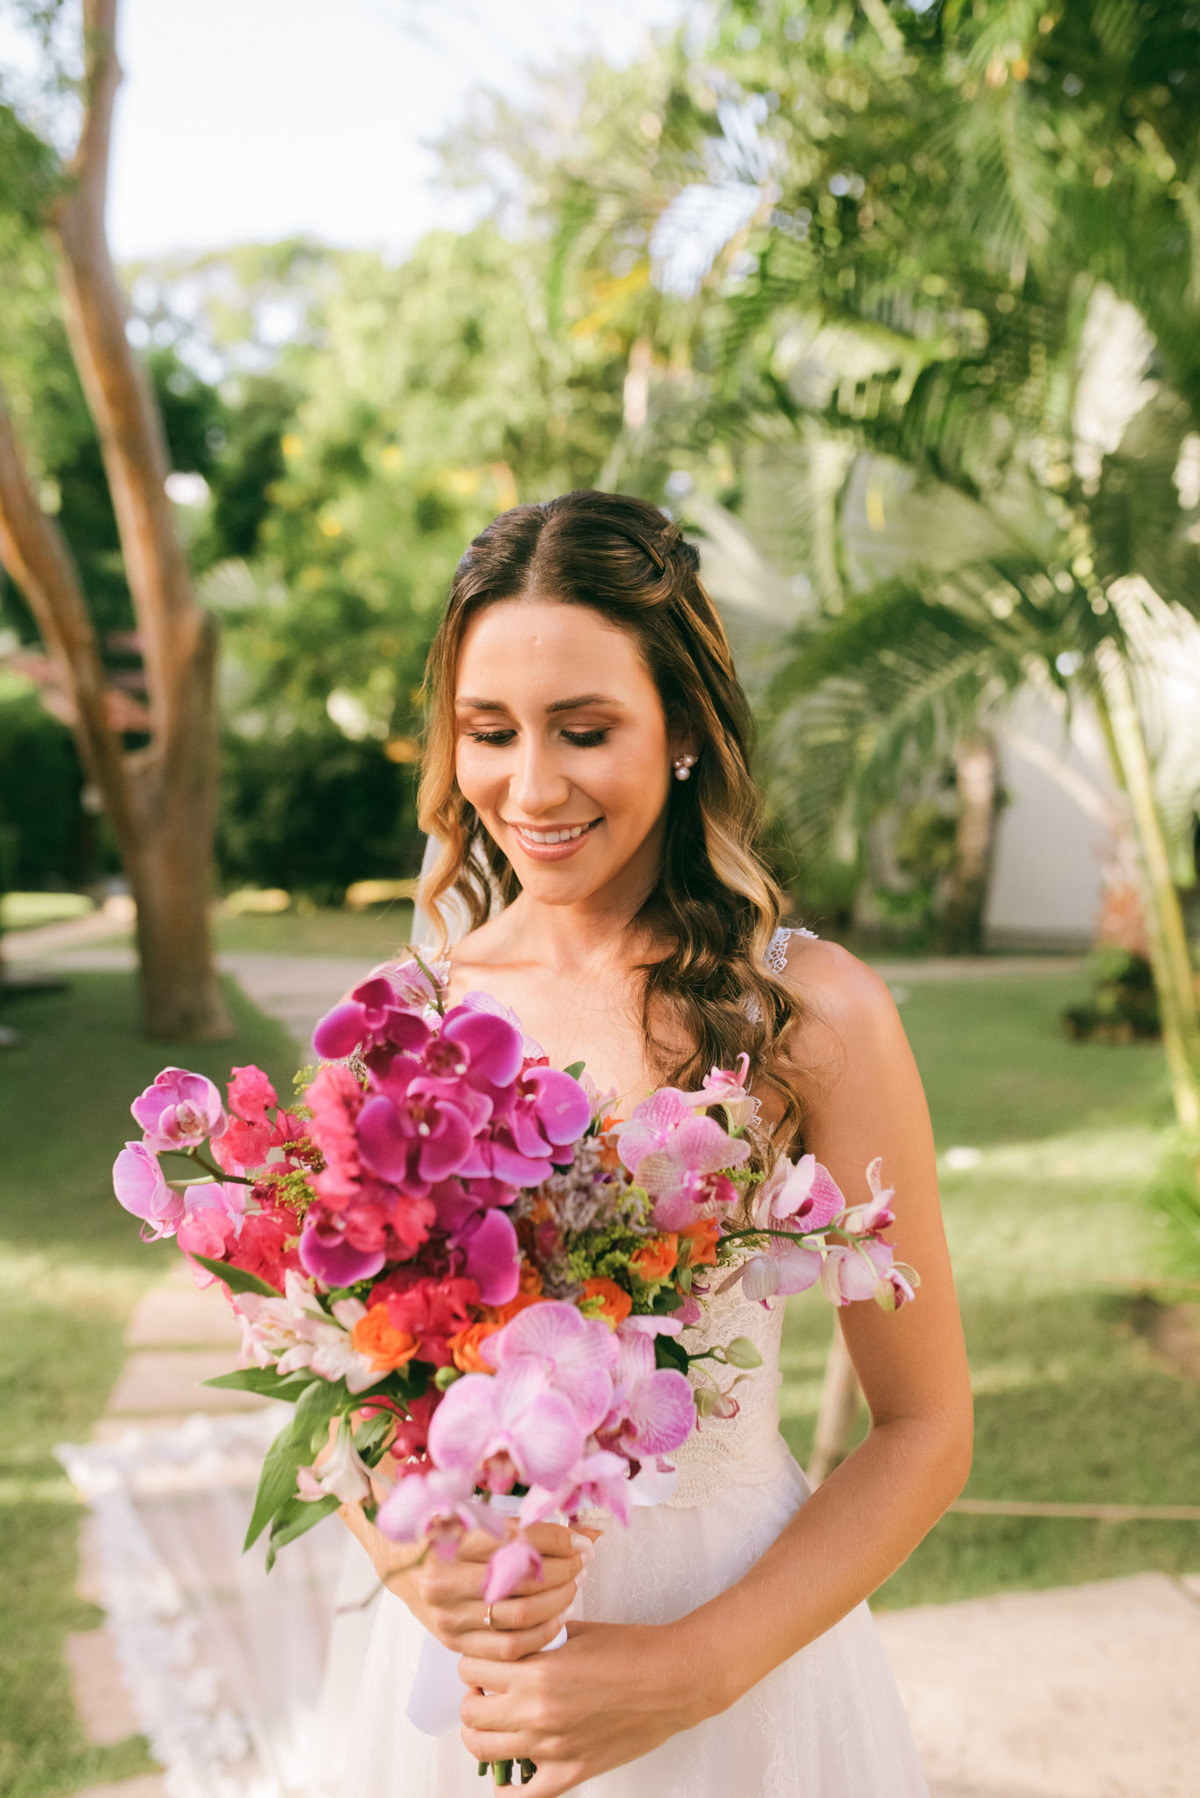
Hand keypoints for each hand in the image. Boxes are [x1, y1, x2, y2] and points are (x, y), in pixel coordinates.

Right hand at [340, 1502, 591, 1660]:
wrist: (401, 1563)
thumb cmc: (449, 1533)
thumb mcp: (483, 1517)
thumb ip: (532, 1525)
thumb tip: (590, 1533)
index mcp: (452, 1539)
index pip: (519, 1539)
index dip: (560, 1539)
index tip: (583, 1542)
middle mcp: (446, 1579)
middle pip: (523, 1579)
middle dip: (564, 1570)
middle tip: (581, 1563)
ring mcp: (449, 1615)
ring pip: (520, 1615)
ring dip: (557, 1602)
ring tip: (572, 1587)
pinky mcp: (454, 1642)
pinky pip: (508, 1647)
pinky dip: (541, 1634)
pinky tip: (557, 1618)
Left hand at [458, 1618, 707, 1795]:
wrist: (674, 1680)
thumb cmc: (631, 1649)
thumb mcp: (577, 1630)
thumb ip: (538, 1639)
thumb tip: (511, 1641)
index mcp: (537, 1672)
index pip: (472, 1668)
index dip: (473, 1659)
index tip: (484, 1659)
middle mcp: (538, 1713)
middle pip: (470, 1714)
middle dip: (472, 1697)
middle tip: (486, 1688)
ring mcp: (553, 1748)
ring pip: (484, 1751)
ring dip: (481, 1733)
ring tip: (495, 1720)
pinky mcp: (572, 1773)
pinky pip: (524, 1797)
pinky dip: (508, 1790)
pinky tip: (509, 1772)